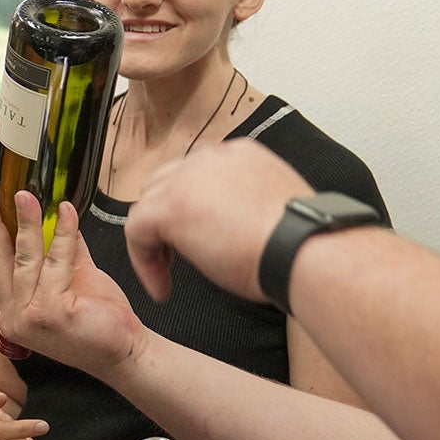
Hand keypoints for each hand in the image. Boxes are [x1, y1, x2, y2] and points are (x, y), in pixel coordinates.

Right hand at [0, 188, 143, 379]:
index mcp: (13, 309)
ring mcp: (29, 317)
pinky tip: (67, 213)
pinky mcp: (51, 313)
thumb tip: (55, 215)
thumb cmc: (98, 319)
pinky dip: (62, 234)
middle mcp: (13, 317)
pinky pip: (56, 262)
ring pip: (26, 258)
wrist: (124, 351)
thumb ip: (60, 250)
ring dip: (26, 222)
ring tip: (27, 196)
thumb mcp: (72, 278)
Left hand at [125, 138, 313, 301]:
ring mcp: (189, 178)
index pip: (197, 175)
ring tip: (167, 274)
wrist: (302, 250)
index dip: (190, 208)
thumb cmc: (299, 244)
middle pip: (166, 183)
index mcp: (239, 154)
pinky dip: (144, 261)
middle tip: (176, 257)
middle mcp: (211, 157)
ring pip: (149, 204)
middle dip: (166, 220)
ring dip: (154, 241)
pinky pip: (137, 230)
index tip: (197, 239)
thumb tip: (225, 227)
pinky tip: (161, 285)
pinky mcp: (171, 205)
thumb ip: (241, 205)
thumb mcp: (270, 210)